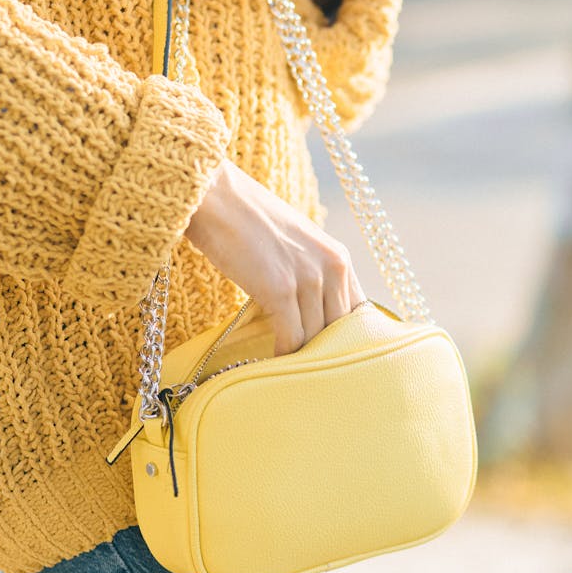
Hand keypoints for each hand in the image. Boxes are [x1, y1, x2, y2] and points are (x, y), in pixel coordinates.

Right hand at [184, 159, 365, 356]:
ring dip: (301, 359)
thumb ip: (311, 276)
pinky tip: (269, 364)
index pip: (358, 314)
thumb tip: (309, 318)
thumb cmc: (244, 223)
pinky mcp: (281, 290)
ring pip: (315, 339)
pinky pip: (290, 339)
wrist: (214, 196)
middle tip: (306, 375)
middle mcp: (333, 267)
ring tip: (286, 374)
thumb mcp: (294, 247)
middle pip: (339, 331)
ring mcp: (308, 278)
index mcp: (338, 258)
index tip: (327, 358)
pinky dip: (281, 357)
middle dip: (323, 354)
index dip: (343, 340)